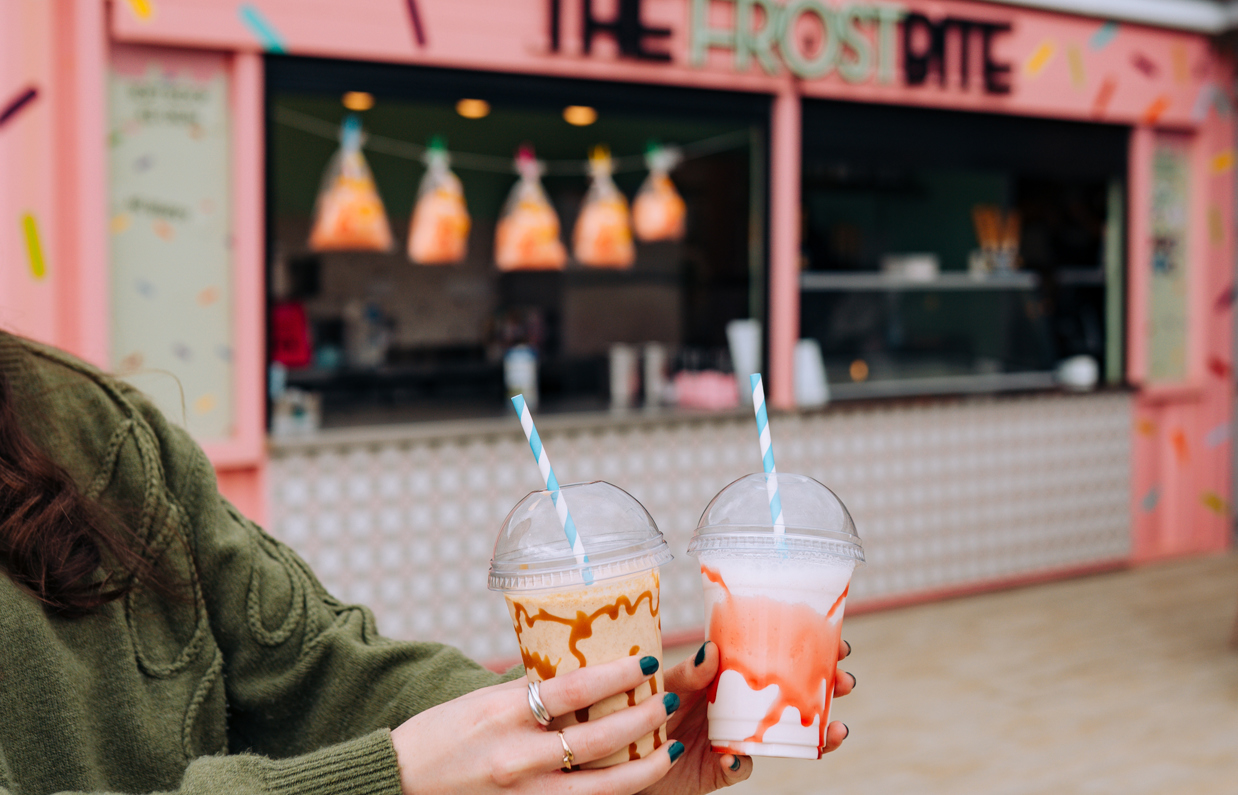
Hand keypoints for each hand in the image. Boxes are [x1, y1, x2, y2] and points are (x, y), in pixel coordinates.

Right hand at [390, 654, 683, 794]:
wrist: (398, 785)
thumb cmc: (440, 736)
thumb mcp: (482, 701)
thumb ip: (529, 694)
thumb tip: (579, 674)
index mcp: (504, 714)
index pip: (575, 689)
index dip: (618, 675)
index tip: (647, 665)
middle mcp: (517, 757)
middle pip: (599, 740)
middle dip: (643, 720)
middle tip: (669, 703)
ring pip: (602, 788)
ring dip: (644, 767)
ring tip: (671, 747)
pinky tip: (636, 784)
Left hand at [640, 637, 855, 794]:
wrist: (621, 753)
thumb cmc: (642, 708)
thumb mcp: (663, 684)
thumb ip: (687, 672)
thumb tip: (712, 650)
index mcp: (729, 676)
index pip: (775, 658)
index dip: (810, 651)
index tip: (839, 645)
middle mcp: (739, 705)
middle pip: (793, 695)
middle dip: (825, 689)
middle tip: (846, 683)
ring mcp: (736, 736)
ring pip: (783, 735)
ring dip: (814, 733)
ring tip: (835, 730)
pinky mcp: (722, 768)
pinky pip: (741, 767)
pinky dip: (740, 763)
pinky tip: (735, 757)